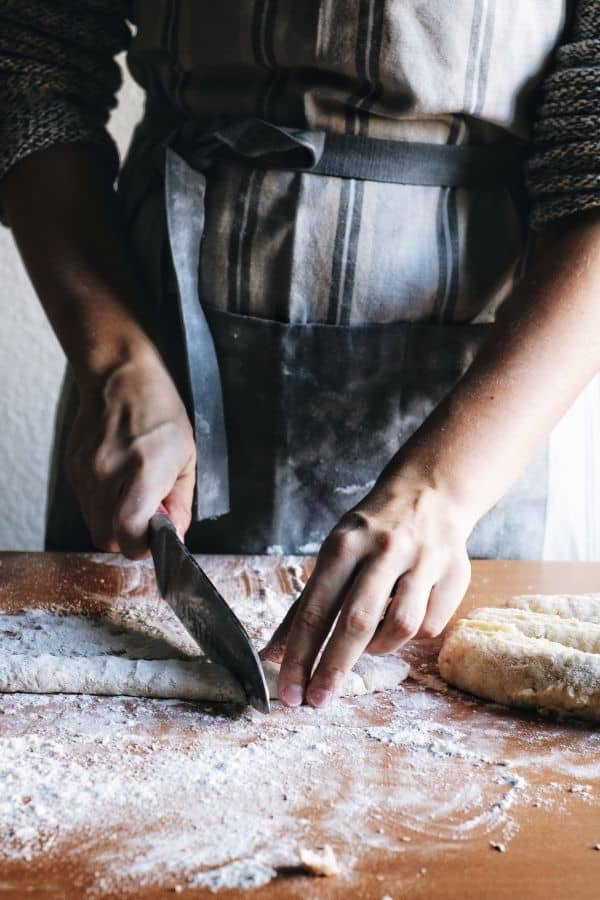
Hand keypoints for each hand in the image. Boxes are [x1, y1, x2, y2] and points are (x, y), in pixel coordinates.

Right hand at [65, 350, 195, 557]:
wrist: (122, 378)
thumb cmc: (161, 415)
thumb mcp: (186, 457)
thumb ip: (181, 502)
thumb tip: (175, 534)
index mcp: (143, 471)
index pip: (129, 532)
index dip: (141, 545)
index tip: (153, 538)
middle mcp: (109, 472)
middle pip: (106, 537)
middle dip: (127, 538)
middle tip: (143, 519)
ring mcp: (86, 470)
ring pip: (94, 522)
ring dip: (113, 520)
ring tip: (131, 493)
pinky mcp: (72, 467)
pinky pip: (86, 503)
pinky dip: (102, 502)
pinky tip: (116, 478)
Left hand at [266, 474, 471, 707]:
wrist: (430, 491)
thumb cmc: (371, 531)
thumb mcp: (334, 553)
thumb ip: (307, 605)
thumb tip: (273, 653)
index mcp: (344, 544)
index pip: (316, 609)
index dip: (300, 655)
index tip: (289, 691)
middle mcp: (384, 550)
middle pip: (357, 622)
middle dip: (334, 668)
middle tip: (319, 701)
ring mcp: (423, 560)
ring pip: (401, 627)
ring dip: (380, 648)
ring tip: (370, 643)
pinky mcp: (455, 572)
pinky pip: (431, 625)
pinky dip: (412, 635)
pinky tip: (404, 618)